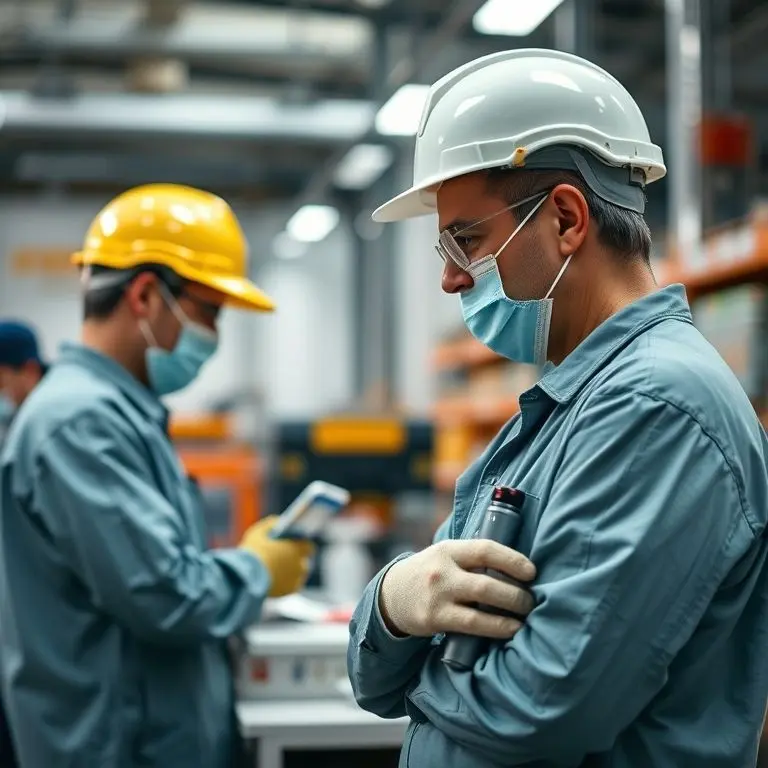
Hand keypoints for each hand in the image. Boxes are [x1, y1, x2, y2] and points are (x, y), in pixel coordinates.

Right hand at [239, 516, 315, 597]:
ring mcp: (296, 578)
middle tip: (288, 556)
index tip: (296, 543)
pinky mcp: (289, 590)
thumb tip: (278, 522)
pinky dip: (287, 583)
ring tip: (283, 568)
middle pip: (304, 561)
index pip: (308, 545)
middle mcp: (301, 564)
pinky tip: (279, 579)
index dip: (301, 544)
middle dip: (297, 559)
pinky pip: (291, 585)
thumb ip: (271, 524)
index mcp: (298, 548)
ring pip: (298, 574)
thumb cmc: (253, 552)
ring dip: (293, 571)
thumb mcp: (259, 532)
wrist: (246, 577)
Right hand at [378, 539, 535, 638]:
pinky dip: (497, 627)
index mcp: (449, 550)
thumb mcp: (446, 555)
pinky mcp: (435, 619)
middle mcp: (442, 571)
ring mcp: (438, 596)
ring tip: (526, 615)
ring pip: (481, 606)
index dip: (513, 560)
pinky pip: (473, 625)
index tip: (532, 571)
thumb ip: (473, 557)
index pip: (485, 549)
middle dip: (517, 593)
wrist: (392, 595)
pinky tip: (511, 629)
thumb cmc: (431, 573)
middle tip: (532, 600)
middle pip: (487, 582)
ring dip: (510, 612)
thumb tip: (518, 565)